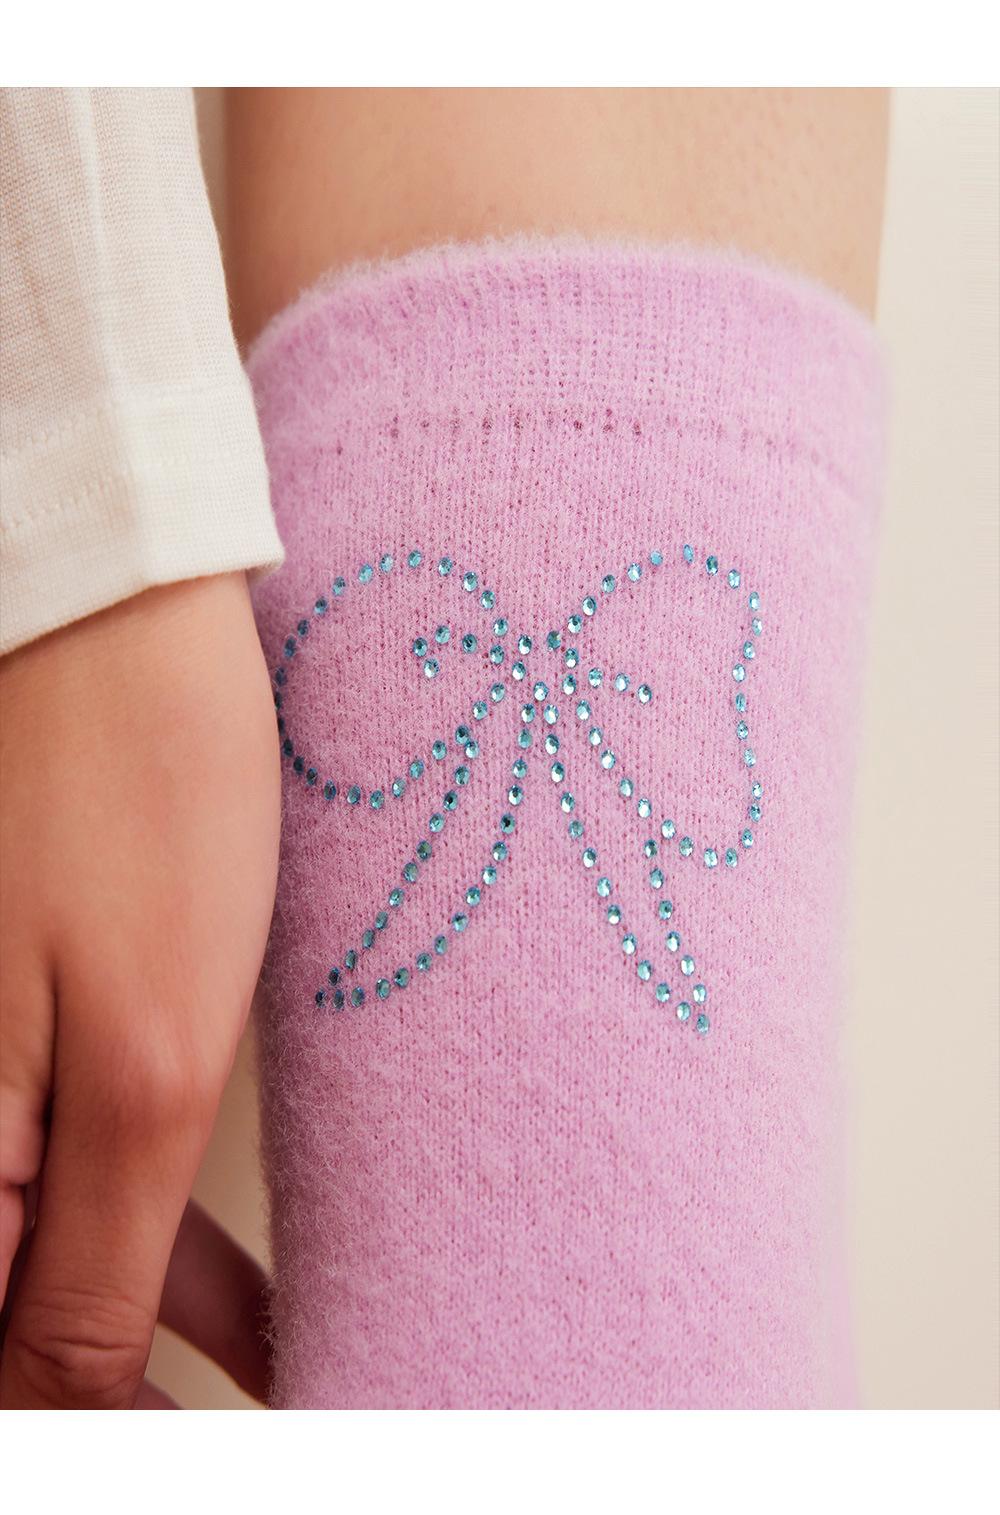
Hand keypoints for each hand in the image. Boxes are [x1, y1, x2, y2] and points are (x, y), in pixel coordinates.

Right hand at [0, 574, 279, 1406]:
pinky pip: (82, 1169)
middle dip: (113, 1401)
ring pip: (52, 1256)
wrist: (115, 613)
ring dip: (152, 1337)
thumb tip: (65, 1417)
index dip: (91, 1440)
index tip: (201, 1463)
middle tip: (231, 1438)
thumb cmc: (134, 800)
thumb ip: (83, 1255)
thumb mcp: (141, 1051)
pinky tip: (245, 1295)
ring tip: (272, 1389)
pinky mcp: (30, 1020)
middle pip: (15, 1317)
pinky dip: (157, 1243)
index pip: (4, 1373)